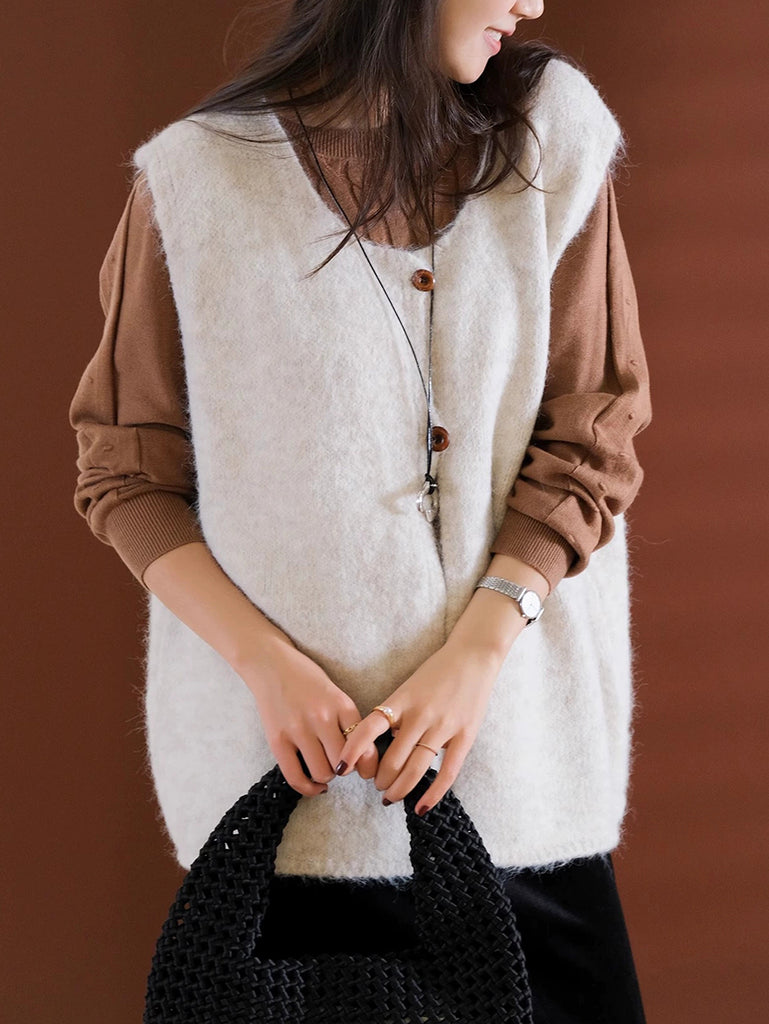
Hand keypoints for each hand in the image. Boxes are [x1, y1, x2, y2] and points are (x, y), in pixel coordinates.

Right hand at [238, 637, 378, 795]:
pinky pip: (295, 777)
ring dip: (326, 775)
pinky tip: (314, 785)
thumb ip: (348, 721)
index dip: (366, 763)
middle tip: (339, 763)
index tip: (364, 768)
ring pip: (322, 772)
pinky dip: (308, 788)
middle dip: (345, 769)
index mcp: (341, 704)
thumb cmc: (306, 679)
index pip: (363, 745)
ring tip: (323, 766)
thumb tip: (362, 759)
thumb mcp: (335, 693)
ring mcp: (298, 729)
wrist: (270, 664)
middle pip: (344, 762)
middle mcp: (322, 717)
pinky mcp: (277, 740)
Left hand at [334, 639, 503, 814]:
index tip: (341, 767)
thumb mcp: (407, 688)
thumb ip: (394, 714)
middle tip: (376, 786)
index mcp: (401, 700)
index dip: (353, 750)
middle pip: (392, 758)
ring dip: (399, 789)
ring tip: (390, 797)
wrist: (473, 657)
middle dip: (380, 779)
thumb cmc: (436, 672)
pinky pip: (447, 772)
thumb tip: (378, 745)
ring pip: (415, 768)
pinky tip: (421, 807)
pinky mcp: (464, 736)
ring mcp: (443, 726)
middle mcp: (419, 715)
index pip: (369, 728)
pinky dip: (432, 793)